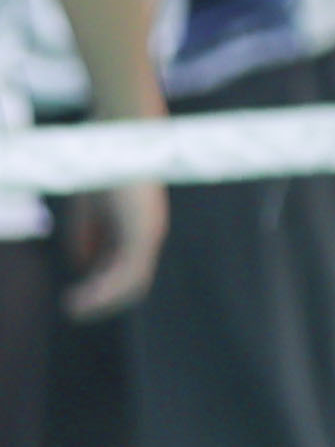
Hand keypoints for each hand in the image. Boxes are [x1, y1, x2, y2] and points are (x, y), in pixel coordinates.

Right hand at [51, 177, 160, 322]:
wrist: (121, 136)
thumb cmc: (104, 165)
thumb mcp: (89, 206)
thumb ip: (87, 234)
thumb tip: (83, 267)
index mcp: (137, 226)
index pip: (124, 267)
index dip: (101, 286)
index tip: (77, 298)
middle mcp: (148, 232)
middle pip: (130, 279)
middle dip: (103, 298)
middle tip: (75, 310)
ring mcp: (148, 232)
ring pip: (131, 280)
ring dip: (103, 299)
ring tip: (75, 309)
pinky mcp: (144, 231)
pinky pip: (129, 270)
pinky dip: (107, 288)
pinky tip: (85, 297)